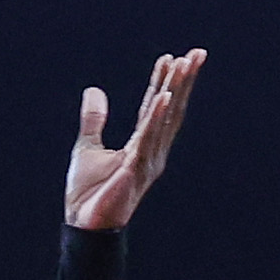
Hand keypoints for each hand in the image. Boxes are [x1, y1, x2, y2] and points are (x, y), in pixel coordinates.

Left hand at [63, 50, 204, 230]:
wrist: (82, 225)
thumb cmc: (88, 193)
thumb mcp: (87, 147)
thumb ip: (94, 120)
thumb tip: (94, 90)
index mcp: (142, 145)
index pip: (156, 107)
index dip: (165, 82)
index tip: (173, 57)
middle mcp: (151, 152)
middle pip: (170, 110)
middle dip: (183, 81)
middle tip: (197, 54)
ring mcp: (146, 161)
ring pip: (164, 120)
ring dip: (174, 90)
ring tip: (183, 65)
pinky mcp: (135, 170)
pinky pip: (147, 139)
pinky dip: (156, 117)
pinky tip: (164, 97)